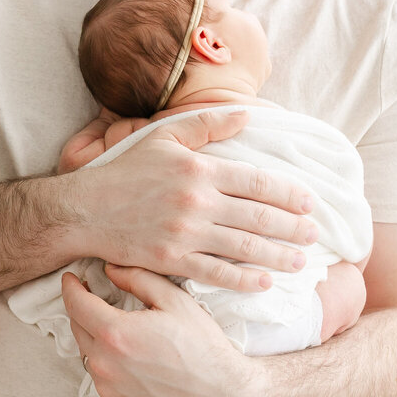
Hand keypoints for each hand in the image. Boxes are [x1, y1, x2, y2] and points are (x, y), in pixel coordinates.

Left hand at [62, 264, 262, 396]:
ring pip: (88, 354)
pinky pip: (101, 377)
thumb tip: (110, 269)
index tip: (71, 278)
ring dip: (95, 337)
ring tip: (117, 327)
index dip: (70, 287)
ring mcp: (108, 388)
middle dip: (83, 309)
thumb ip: (137, 279)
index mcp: (115, 334)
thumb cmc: (204, 347)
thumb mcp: (175, 301)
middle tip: (95, 297)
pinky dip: (107, 363)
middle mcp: (105, 364)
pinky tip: (128, 356)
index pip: (76, 304)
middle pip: (77, 327)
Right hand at [71, 108, 316, 291]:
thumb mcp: (163, 137)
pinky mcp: (171, 259)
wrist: (82, 209)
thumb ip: (206, 124)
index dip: (288, 194)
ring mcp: (185, 233)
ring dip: (278, 256)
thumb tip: (247, 114)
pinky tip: (264, 283)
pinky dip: (244, 280)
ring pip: (244, 247)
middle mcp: (197, 201)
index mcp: (198, 169)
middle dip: (292, 227)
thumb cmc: (123, 172)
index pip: (257, 181)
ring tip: (299, 261)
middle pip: (258, 216)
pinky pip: (216, 273)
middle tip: (314, 234)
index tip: (309, 202)